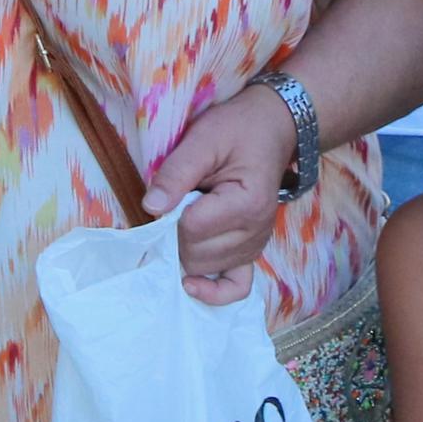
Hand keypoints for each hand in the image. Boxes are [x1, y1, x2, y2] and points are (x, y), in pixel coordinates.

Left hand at [145, 84, 298, 307]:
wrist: (272, 129)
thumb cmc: (237, 130)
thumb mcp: (204, 139)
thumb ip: (176, 173)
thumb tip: (151, 207)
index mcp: (247, 204)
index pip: (191, 228)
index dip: (171, 213)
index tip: (170, 192)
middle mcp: (256, 232)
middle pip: (196, 254)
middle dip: (174, 233)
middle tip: (174, 205)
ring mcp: (256, 246)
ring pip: (207, 269)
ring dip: (186, 251)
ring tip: (183, 221)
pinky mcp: (252, 251)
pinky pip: (237, 286)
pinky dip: (214, 292)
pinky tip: (191, 285)